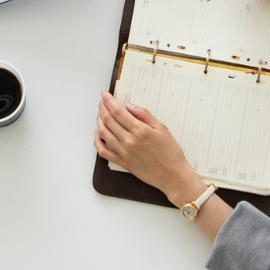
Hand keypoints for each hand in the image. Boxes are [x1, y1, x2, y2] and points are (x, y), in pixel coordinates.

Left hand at [95, 91, 203, 205]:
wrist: (173, 176)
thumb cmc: (171, 152)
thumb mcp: (162, 128)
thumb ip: (144, 115)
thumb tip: (129, 105)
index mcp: (140, 130)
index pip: (118, 112)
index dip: (108, 101)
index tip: (104, 94)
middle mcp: (129, 141)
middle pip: (108, 120)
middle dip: (102, 108)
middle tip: (101, 101)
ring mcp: (124, 153)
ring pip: (103, 133)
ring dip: (99, 121)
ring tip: (100, 113)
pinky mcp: (122, 163)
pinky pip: (104, 152)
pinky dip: (97, 141)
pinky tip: (97, 134)